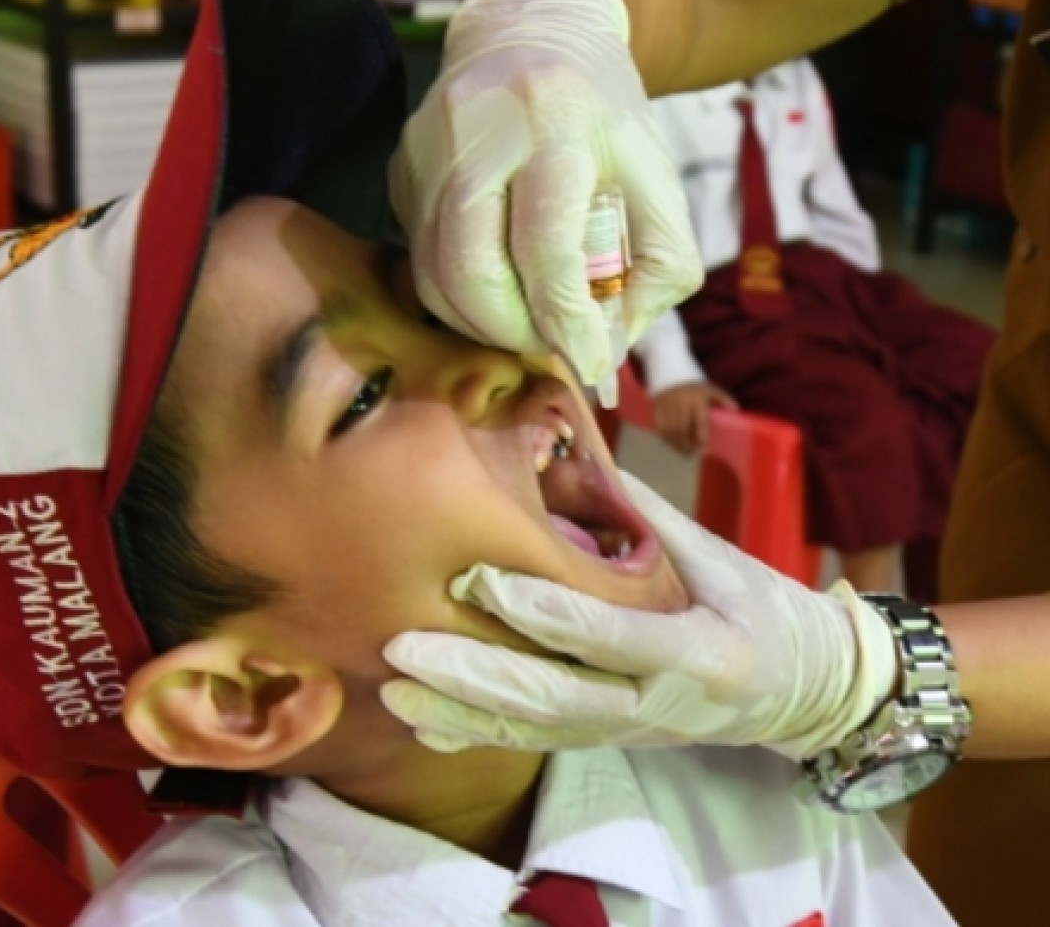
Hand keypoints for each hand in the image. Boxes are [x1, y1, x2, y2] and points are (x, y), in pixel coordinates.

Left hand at [381, 473, 897, 760]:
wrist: (808, 692)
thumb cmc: (767, 611)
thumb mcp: (722, 559)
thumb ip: (647, 521)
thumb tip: (573, 459)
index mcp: (699, 652)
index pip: (612, 636)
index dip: (547, 613)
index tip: (484, 581)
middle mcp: (659, 704)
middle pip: (556, 697)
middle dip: (475, 675)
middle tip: (404, 647)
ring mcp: (631, 728)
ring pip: (537, 729)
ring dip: (461, 712)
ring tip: (395, 690)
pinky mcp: (613, 740)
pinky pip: (539, 743)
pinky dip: (478, 736)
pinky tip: (423, 723)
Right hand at [389, 0, 700, 386]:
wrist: (531, 32)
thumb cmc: (602, 117)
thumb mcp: (657, 177)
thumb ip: (659, 265)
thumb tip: (611, 348)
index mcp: (555, 125)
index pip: (545, 249)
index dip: (566, 324)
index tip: (588, 365)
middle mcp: (476, 132)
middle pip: (468, 272)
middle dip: (511, 333)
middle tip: (548, 346)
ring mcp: (426, 149)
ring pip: (432, 277)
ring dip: (480, 324)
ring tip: (523, 323)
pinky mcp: (400, 168)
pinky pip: (418, 258)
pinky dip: (457, 293)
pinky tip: (494, 285)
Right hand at [652, 382, 737, 454]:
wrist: (672, 373)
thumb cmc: (696, 386)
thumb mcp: (712, 390)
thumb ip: (724, 399)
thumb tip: (736, 410)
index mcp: (697, 399)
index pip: (701, 421)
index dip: (702, 436)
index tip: (704, 449)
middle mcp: (682, 402)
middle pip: (682, 429)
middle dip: (686, 444)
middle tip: (691, 453)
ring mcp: (668, 404)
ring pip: (670, 430)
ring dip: (676, 444)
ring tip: (682, 451)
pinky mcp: (657, 406)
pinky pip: (660, 426)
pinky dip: (665, 437)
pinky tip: (671, 443)